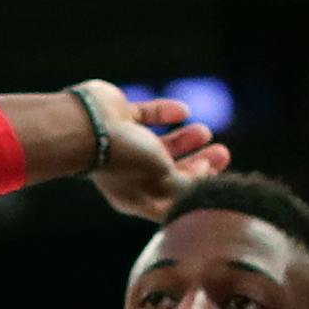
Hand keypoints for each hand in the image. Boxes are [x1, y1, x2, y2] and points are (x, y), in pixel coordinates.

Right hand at [75, 79, 231, 220]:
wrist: (86, 127)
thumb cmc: (124, 159)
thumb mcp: (165, 179)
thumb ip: (187, 184)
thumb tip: (205, 184)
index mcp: (137, 197)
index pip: (172, 197)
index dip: (196, 188)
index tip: (216, 175)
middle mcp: (129, 174)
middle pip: (169, 171)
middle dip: (197, 164)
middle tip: (222, 153)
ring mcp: (122, 145)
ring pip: (159, 144)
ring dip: (184, 140)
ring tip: (205, 131)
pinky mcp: (119, 117)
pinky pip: (147, 115)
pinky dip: (164, 113)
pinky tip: (182, 111)